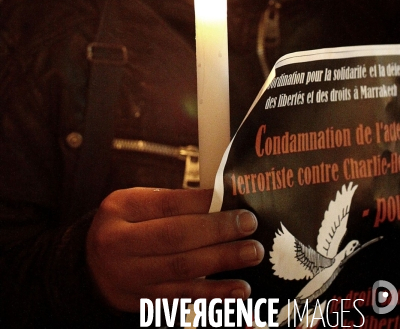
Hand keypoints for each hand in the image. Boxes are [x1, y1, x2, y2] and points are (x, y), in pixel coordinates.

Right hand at [86, 187, 263, 311]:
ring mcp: (129, 277)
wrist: (91, 266)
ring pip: (182, 270)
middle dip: (218, 231)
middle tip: (248, 225)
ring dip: (223, 262)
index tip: (231, 199)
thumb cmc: (123, 225)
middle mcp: (119, 244)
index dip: (202, 202)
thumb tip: (221, 201)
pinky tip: (238, 289)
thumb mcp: (135, 203)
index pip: (167, 204)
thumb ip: (172, 202)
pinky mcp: (142, 303)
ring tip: (251, 252)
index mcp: (119, 209)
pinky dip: (214, 294)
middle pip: (175, 237)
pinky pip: (182, 298)